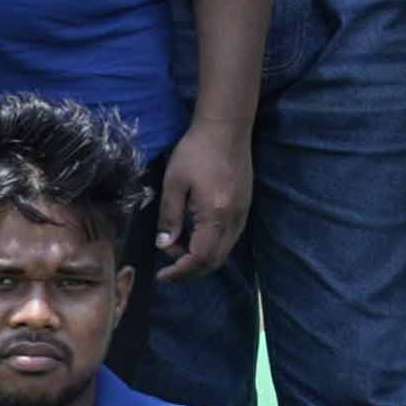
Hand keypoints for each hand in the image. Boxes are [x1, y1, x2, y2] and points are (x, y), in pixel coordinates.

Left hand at [154, 115, 251, 278]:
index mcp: (216, 214)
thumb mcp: (174, 183)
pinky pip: (228, 239)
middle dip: (190, 270)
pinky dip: (210, 247)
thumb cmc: (196, 152)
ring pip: (223, 252)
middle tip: (166, 265)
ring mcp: (242, 215)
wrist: (226, 129)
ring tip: (175, 247)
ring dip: (199, 258)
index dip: (181, 271)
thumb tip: (164, 245)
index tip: (161, 275)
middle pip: (215, 260)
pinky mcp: (244, 209)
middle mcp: (234, 220)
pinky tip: (193, 235)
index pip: (201, 257)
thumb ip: (170, 216)